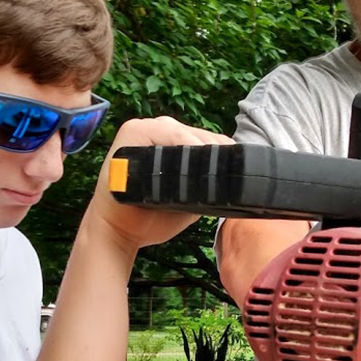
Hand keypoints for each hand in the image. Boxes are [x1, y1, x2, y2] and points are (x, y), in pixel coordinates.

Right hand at [87, 115, 233, 250]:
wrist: (118, 233)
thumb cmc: (149, 218)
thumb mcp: (186, 202)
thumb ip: (205, 188)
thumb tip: (235, 183)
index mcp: (169, 144)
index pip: (204, 140)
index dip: (224, 152)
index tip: (242, 167)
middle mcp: (156, 131)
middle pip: (197, 134)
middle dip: (217, 150)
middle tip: (235, 169)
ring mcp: (143, 128)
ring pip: (184, 132)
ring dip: (205, 146)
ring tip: (223, 163)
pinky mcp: (132, 131)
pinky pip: (168, 133)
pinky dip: (185, 142)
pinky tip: (201, 155)